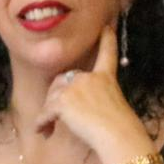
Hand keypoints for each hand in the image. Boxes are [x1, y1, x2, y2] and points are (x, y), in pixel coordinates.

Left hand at [34, 27, 150, 153]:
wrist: (118, 136)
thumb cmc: (121, 128)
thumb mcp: (113, 105)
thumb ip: (97, 99)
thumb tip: (76, 109)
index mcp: (106, 77)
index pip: (107, 54)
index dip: (107, 40)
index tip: (107, 27)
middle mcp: (89, 77)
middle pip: (63, 80)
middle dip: (56, 97)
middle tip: (55, 117)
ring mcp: (76, 87)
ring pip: (52, 97)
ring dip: (48, 113)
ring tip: (50, 130)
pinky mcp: (64, 101)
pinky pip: (46, 112)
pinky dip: (42, 123)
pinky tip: (44, 132)